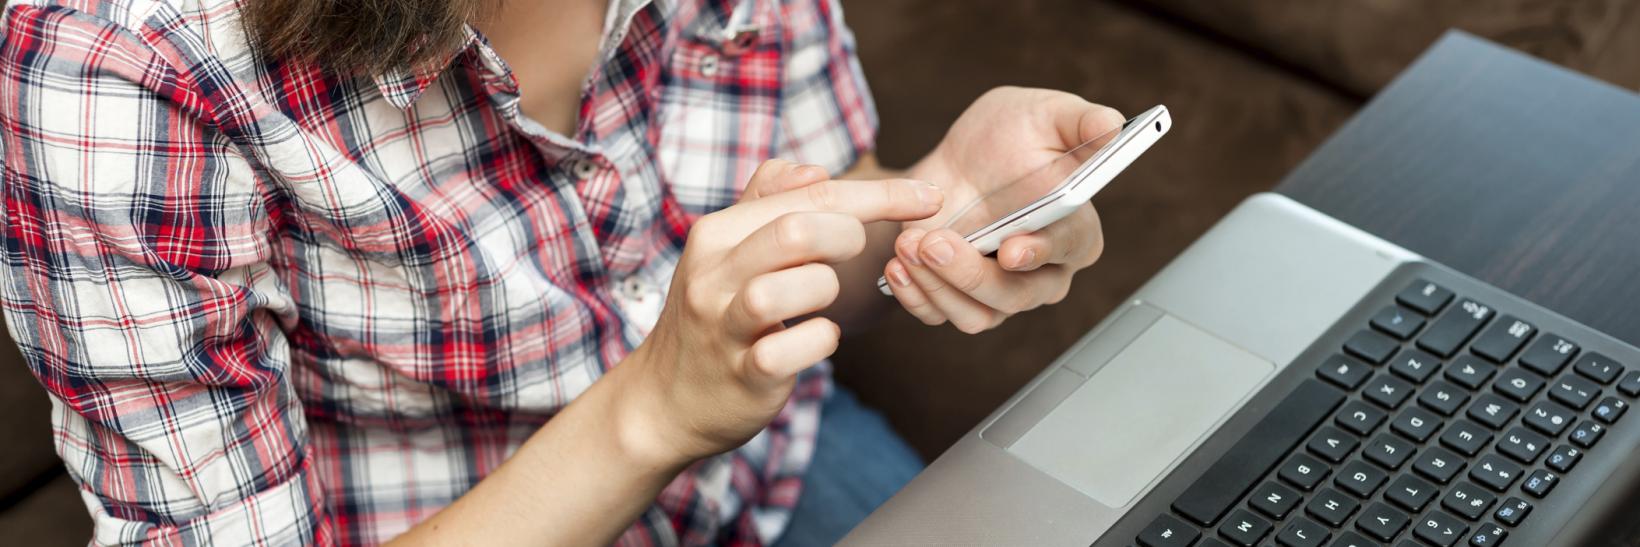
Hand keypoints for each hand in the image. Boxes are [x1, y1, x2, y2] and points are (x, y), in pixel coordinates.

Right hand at [621, 160, 941, 462]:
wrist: (664, 401)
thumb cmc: (711, 319)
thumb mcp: (724, 253)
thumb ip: (765, 204)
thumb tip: (811, 168)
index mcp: (717, 234)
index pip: (807, 194)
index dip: (877, 194)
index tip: (926, 198)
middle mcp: (714, 274)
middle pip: (798, 230)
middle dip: (848, 237)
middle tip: (853, 256)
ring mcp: (724, 326)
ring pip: (792, 289)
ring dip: (826, 291)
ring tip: (819, 302)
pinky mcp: (742, 374)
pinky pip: (793, 349)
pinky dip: (820, 341)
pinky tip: (817, 340)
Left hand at [882, 87, 1119, 332]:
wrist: (957, 160)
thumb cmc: (1012, 136)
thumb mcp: (1047, 114)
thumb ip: (1081, 119)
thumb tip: (1112, 125)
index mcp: (1076, 230)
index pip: (1070, 250)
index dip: (1042, 253)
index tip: (1013, 249)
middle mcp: (1043, 272)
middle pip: (1018, 295)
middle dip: (973, 274)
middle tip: (935, 242)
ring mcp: (1002, 291)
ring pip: (978, 314)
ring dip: (938, 286)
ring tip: (909, 245)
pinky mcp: (960, 298)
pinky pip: (940, 315)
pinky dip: (916, 296)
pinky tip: (897, 266)